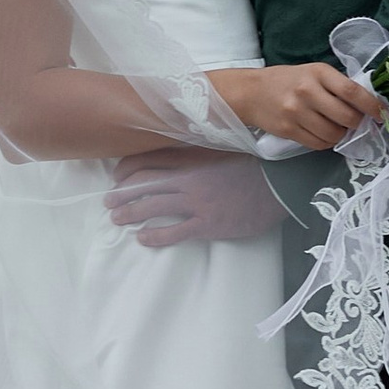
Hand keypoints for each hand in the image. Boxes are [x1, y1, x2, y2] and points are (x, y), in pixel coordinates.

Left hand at [106, 156, 277, 247]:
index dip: (128, 168)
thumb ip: (198, 152)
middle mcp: (190, 176)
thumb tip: (177, 154)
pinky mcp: (208, 223)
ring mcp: (198, 201)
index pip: (150, 159)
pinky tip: (143, 237)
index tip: (117, 176)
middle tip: (109, 202)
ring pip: (152, 206)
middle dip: (122, 193)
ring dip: (130, 212)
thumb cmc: (254, 166)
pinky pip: (173, 231)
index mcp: (193, 156)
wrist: (280, 183)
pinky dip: (154, 235)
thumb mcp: (223, 150)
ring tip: (118, 219)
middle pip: (145, 183)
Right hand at [209, 61, 387, 149]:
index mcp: (318, 73)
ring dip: (342, 135)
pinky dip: (327, 142)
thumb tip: (367, 105)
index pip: (352, 91)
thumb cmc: (287, 80)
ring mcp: (297, 113)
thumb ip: (337, 85)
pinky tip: (324, 133)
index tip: (382, 113)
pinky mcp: (289, 130)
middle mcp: (308, 92)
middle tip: (357, 122)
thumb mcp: (313, 73)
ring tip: (338, 127)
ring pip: (334, 134)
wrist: (251, 92)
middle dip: (357, 124)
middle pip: (346, 117)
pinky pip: (319, 144)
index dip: (371, 105)